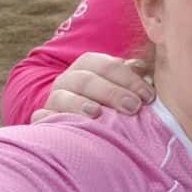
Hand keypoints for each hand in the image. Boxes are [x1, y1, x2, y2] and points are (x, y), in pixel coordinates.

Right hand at [30, 53, 155, 123]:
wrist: (84, 118)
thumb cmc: (114, 100)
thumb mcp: (125, 85)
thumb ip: (136, 75)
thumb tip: (144, 68)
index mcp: (90, 65)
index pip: (109, 66)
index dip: (130, 79)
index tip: (148, 96)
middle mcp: (69, 79)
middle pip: (87, 80)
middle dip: (112, 92)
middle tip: (133, 107)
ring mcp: (54, 98)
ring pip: (63, 97)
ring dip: (80, 104)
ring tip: (97, 113)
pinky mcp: (43, 118)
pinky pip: (42, 117)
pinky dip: (52, 120)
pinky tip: (68, 127)